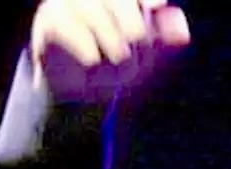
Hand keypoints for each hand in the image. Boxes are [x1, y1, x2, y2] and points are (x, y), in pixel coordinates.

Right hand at [30, 0, 190, 103]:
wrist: (78, 98)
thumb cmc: (115, 69)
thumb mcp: (147, 58)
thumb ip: (165, 41)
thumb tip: (182, 32)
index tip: (156, 4)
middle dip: (129, 17)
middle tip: (137, 40)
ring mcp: (66, 5)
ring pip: (86, 5)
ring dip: (108, 34)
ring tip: (119, 57)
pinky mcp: (47, 24)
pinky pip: (63, 23)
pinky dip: (83, 42)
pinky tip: (93, 59)